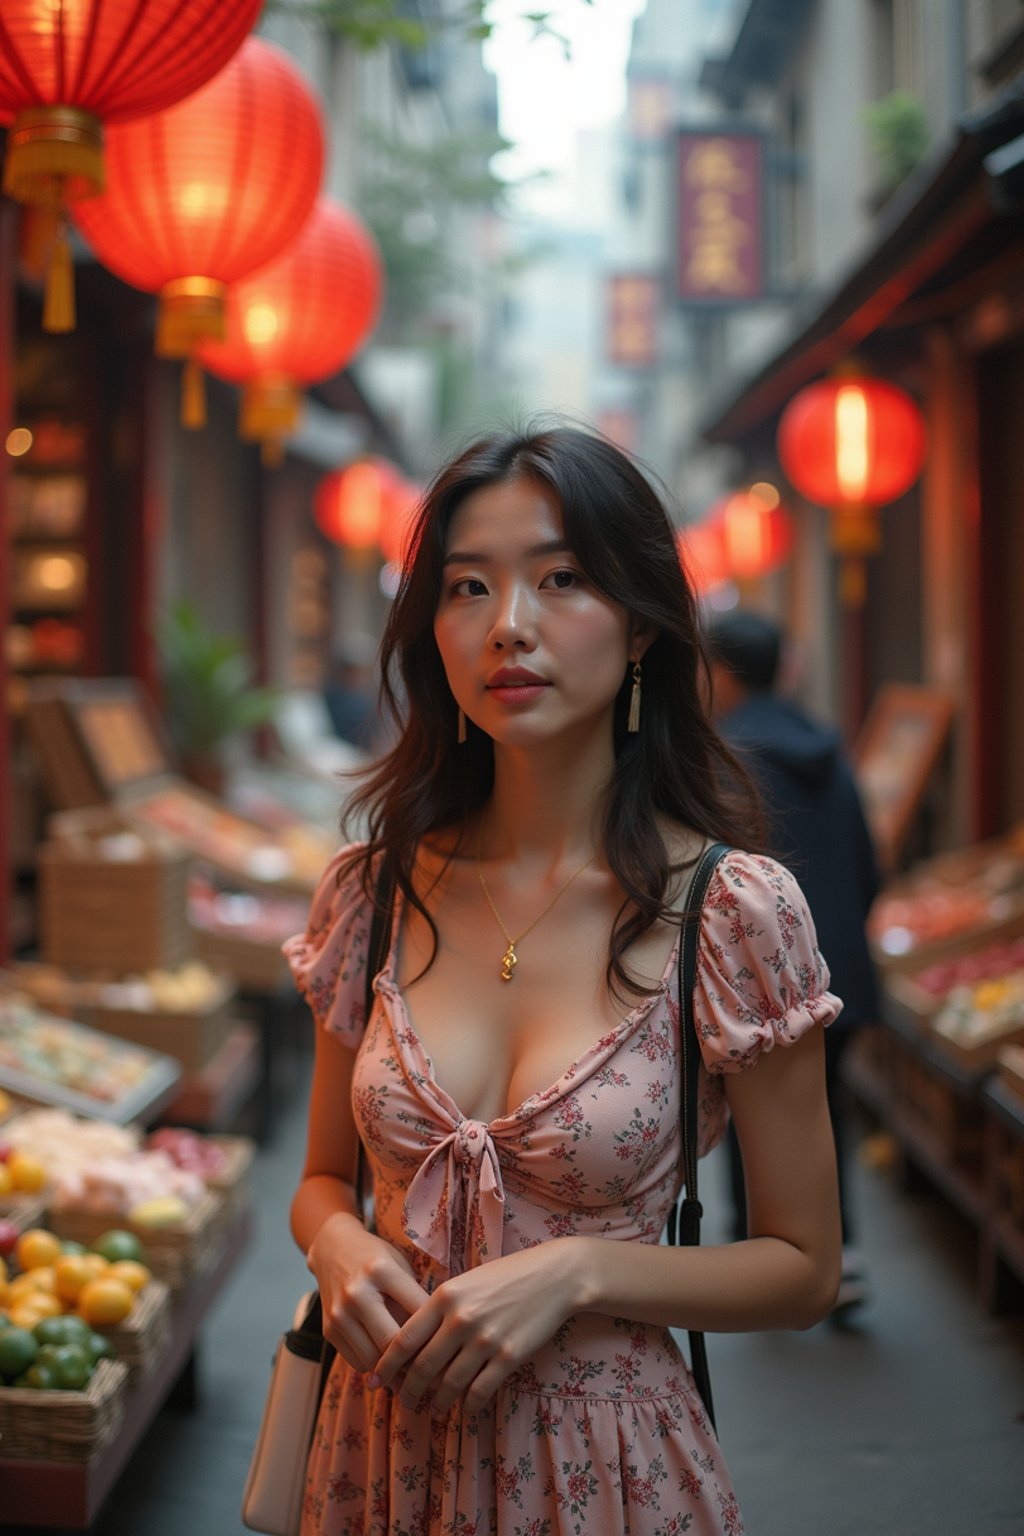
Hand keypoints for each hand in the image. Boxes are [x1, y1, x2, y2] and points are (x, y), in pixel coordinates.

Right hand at [307, 1213, 430, 1374]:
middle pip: (391, 1343)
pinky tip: (390, 1364)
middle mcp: (356, 1293)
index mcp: (381, 1271)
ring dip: (395, 1371)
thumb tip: (436, 1341)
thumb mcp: (400, 1267)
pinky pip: (357, 1362)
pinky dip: (376, 1368)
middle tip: (435, 1371)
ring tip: (415, 1373)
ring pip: (373, 1360)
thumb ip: (414, 1299)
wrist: (333, 1251)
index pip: (417, 1311)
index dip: (437, 1331)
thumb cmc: (377, 1259)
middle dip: (414, 1361)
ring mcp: (339, 1314)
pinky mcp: (328, 1331)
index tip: (451, 1346)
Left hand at [371, 1241, 579, 1415]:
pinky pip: (480, 1391)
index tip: (376, 1381)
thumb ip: (439, 1309)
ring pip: (449, 1384)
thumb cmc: (506, 1276)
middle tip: (404, 1403)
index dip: (387, 1365)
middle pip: (422, 1367)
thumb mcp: (465, 1282)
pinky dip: (469, 1406)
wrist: (553, 1275)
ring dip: (438, 1403)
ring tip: (433, 1410)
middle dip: (409, 1391)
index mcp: (445, 1296)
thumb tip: (412, 1343)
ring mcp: (485, 1340)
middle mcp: (460, 1319)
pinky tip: (465, 1409)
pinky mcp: (508, 1357)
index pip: (404, 1339)